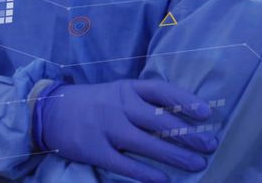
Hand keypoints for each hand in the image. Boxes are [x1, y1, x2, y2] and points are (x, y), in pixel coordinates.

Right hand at [34, 79, 217, 182]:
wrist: (50, 112)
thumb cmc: (95, 103)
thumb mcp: (119, 92)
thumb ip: (146, 101)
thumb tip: (184, 115)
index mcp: (127, 88)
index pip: (161, 91)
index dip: (185, 101)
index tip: (206, 113)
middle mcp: (119, 105)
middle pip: (159, 120)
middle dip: (188, 134)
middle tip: (211, 145)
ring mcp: (106, 127)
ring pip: (146, 143)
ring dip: (174, 155)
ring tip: (197, 165)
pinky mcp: (94, 149)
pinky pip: (124, 164)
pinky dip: (145, 173)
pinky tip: (163, 180)